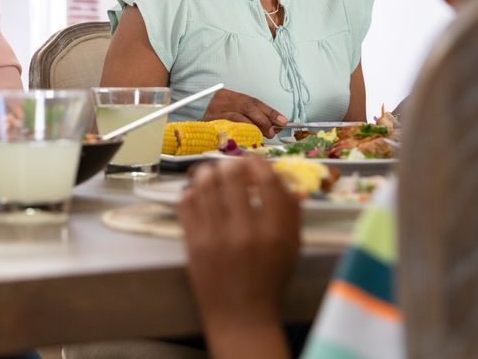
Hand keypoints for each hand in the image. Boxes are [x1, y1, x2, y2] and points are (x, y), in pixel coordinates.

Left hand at [180, 157, 299, 356]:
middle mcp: (245, 231)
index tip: (253, 162)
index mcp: (275, 231)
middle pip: (231, 175)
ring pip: (204, 183)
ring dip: (208, 172)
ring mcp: (215, 236)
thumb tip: (283, 176)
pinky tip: (198, 194)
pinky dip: (192, 191)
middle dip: (231, 164)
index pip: (266, 179)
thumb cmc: (269, 279)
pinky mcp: (192, 242)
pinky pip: (186, 202)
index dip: (258, 163)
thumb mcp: (291, 247)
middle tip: (231, 168)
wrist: (240, 315)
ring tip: (212, 175)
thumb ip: (291, 212)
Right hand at [201, 88, 287, 137]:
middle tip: (273, 131)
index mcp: (227, 95)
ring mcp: (212, 112)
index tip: (283, 121)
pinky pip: (226, 128)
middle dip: (263, 119)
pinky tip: (247, 139)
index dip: (269, 111)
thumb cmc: (213, 119)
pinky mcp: (207, 124)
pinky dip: (239, 133)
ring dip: (253, 127)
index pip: (252, 102)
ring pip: (237, 117)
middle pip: (246, 106)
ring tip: (263, 136)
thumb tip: (272, 126)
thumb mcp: (230, 112)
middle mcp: (220, 100)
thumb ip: (248, 117)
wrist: (188, 123)